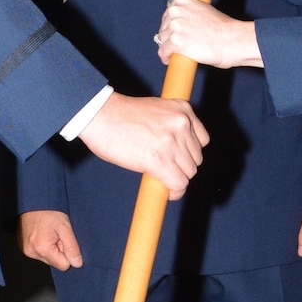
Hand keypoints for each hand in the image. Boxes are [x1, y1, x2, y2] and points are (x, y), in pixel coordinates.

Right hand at [20, 210, 82, 269]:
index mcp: (43, 249)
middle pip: (54, 262)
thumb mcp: (65, 227)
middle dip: (59, 250)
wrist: (33, 201)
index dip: (67, 253)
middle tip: (56, 234)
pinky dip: (43, 246)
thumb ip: (72, 247)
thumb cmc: (49, 211)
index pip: (63, 265)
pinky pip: (39, 253)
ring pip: (47, 258)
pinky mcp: (23, 248)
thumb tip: (77, 264)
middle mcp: (32, 253)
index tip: (63, 239)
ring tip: (49, 232)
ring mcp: (26, 251)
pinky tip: (43, 234)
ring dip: (51, 248)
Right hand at [79, 92, 207, 198]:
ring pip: (188, 173)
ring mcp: (171, 142)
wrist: (99, 115)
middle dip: (181, 166)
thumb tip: (176, 151)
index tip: (177, 159)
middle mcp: (181, 124)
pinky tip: (167, 192)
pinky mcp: (160, 159)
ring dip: (176, 179)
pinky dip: (175, 192)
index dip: (189, 153)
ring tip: (161, 178)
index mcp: (182, 109)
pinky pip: (179, 184)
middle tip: (164, 169)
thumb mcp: (155, 110)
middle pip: (195, 159)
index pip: (202, 140)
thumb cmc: (120, 115)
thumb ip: (169, 125)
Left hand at [156, 0, 261, 69]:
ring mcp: (175, 26)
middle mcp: (176, 10)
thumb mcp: (205, 10)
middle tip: (181, 45)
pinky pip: (163, 52)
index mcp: (182, 0)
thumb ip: (190, 12)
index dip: (171, 25)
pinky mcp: (175, 42)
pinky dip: (166, 58)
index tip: (176, 33)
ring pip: (162, 40)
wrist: (233, 40)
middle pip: (164, 27)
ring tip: (179, 53)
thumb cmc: (224, 29)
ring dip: (168, 48)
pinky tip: (171, 60)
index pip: (168, 14)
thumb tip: (180, 22)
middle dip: (170, 36)